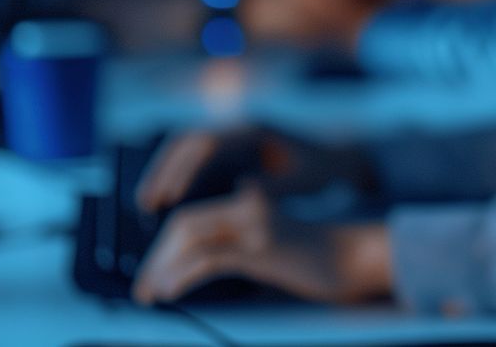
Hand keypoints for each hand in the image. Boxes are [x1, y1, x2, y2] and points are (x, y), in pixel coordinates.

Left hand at [131, 185, 393, 305]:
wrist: (352, 259)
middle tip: (143, 288)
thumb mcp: (268, 246)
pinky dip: (182, 275)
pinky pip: (209, 259)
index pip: (191, 218)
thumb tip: (191, 266)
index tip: (151, 274)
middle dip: (156, 257)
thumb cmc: (312, 259)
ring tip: (150, 293)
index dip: (163, 246)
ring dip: (161, 268)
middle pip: (184, 224)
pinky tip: (169, 291)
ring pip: (190, 238)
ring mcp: (255, 223)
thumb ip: (236, 246)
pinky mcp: (262, 246)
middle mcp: (248, 204)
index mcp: (246, 201)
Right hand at [136, 126, 326, 214]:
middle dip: (163, 169)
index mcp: (254, 127)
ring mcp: (233, 131)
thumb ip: (276, 186)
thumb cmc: (322, 170)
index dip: (183, 169)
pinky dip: (179, 173)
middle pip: (188, 139)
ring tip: (148, 202)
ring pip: (187, 145)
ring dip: (165, 170)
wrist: (335, 156)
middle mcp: (239, 123)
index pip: (207, 142)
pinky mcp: (232, 145)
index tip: (168, 197)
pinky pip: (196, 155)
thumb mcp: (303, 181)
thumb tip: (244, 192)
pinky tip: (166, 197)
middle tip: (145, 202)